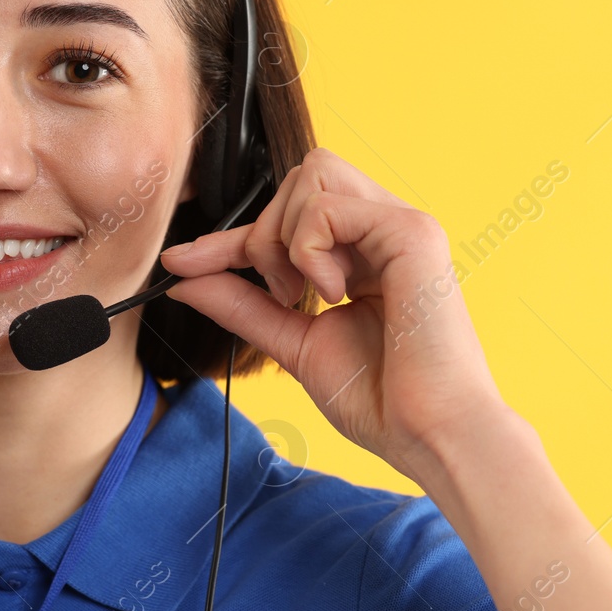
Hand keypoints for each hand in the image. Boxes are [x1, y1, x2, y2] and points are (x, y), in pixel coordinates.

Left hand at [161, 148, 518, 483]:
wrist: (427, 436)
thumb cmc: (380, 400)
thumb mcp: (293, 341)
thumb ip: (241, 305)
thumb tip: (184, 280)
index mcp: (366, 253)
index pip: (290, 215)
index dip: (232, 236)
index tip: (183, 262)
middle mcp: (387, 230)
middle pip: (302, 175)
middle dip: (266, 232)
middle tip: (282, 295)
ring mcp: (404, 226)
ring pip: (313, 175)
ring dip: (287, 237)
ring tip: (309, 295)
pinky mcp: (413, 232)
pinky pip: (327, 206)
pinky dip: (309, 250)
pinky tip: (334, 294)